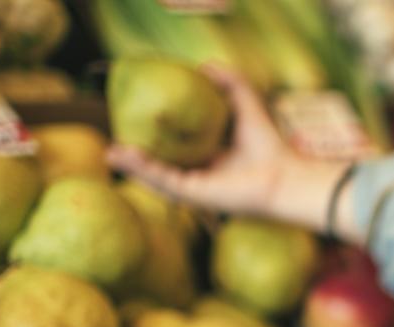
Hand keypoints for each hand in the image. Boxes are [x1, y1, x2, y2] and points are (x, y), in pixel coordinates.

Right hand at [107, 65, 351, 233]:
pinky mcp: (193, 195)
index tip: (132, 117)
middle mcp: (199, 173)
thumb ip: (230, 83)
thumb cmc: (269, 145)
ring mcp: (194, 186)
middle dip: (135, 154)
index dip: (154, 133)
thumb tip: (206, 65)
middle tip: (113, 137)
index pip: (175, 146)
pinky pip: (162, 181)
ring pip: (155, 175)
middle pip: (160, 163)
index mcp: (209, 156)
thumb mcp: (246, 104)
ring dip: (132, 164)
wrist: (283, 176)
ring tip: (110, 150)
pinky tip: (124, 156)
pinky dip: (142, 170)